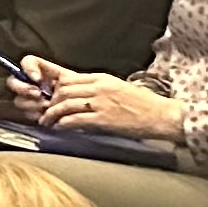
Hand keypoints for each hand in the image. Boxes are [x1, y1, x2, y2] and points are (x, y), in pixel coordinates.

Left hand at [38, 62, 185, 140]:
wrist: (161, 115)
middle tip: (46, 111)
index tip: (48, 97)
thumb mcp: (118, 87)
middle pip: (62, 91)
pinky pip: (73, 120)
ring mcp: (100, 103)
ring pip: (64, 105)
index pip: (68, 78)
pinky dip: (62, 124)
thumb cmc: (142, 103)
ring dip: (52, 114)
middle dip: (50, 102)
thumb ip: (97, 87)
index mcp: (102, 78)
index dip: (54, 88)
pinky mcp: (102, 119)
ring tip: (47, 122)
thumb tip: (76, 92)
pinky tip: (59, 128)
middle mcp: (99, 88)